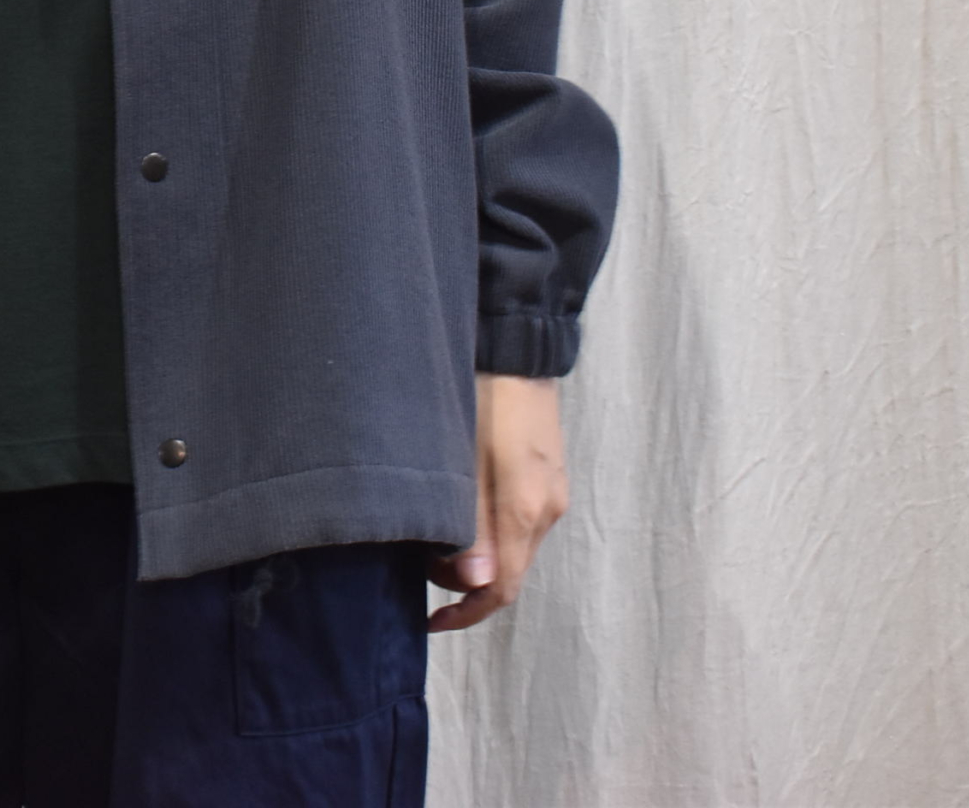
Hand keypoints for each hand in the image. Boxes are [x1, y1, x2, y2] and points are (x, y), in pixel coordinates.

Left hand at [427, 373, 568, 631]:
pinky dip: (487, 526)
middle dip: (461, 577)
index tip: (430, 620)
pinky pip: (517, 517)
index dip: (466, 612)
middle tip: (418, 554)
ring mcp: (550, 490)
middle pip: (507, 569)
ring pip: (511, 543)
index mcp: (525, 511)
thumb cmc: (480, 398)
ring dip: (473, 550)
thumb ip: (468, 524)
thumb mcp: (462, 462)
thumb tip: (475, 585)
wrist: (515, 348)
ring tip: (432, 526)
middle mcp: (546, 508)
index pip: (502, 589)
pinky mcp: (546, 473)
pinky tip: (459, 504)